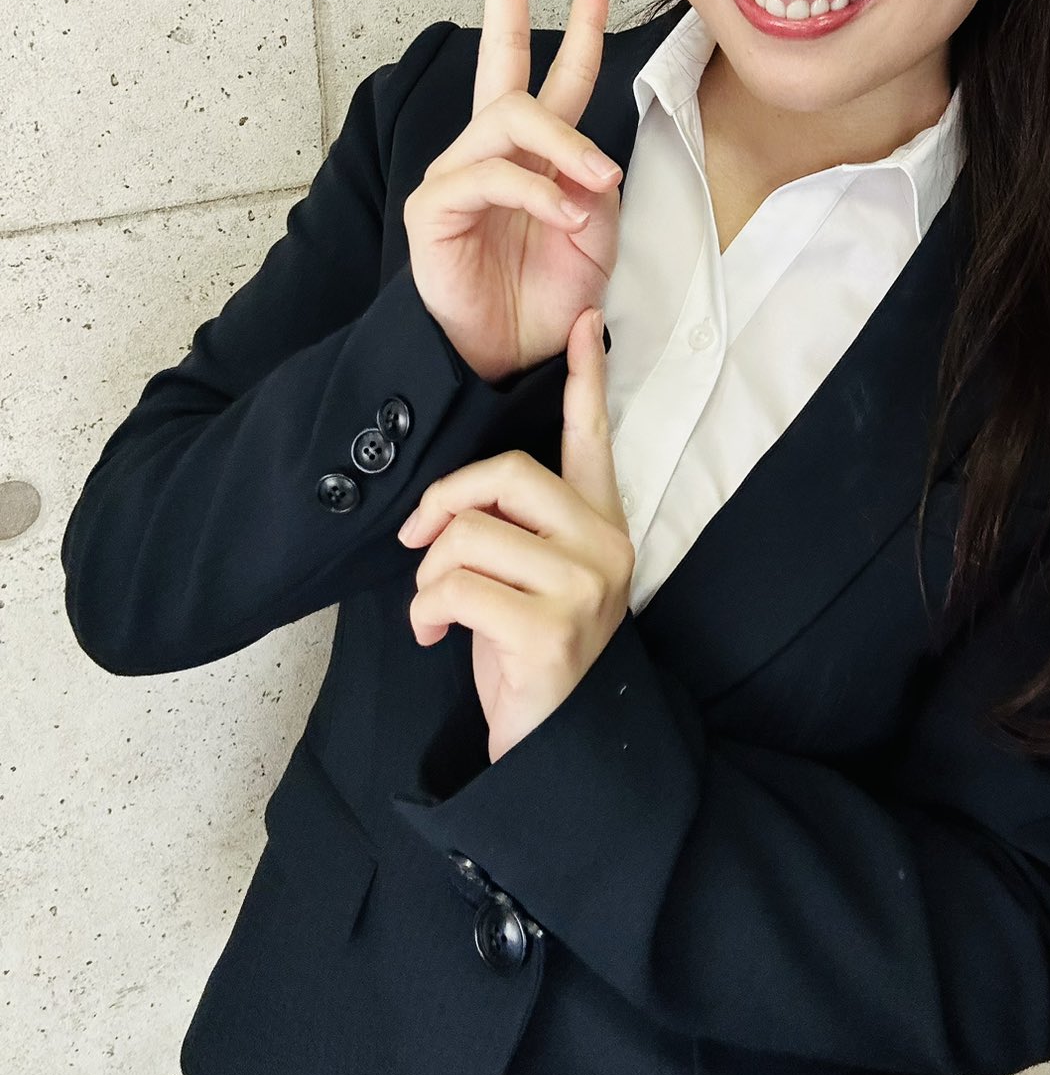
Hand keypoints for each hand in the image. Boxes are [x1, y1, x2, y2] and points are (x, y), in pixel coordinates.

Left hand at [394, 304, 632, 761]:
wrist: (557, 750)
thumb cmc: (532, 658)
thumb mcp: (532, 581)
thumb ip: (515, 528)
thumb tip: (456, 498)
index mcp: (601, 524)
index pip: (594, 437)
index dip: (586, 378)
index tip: (583, 323)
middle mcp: (603, 546)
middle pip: (506, 473)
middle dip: (444, 502)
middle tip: (421, 540)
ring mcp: (582, 586)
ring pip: (469, 532)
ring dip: (428, 570)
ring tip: (435, 607)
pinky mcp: (549, 628)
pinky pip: (453, 587)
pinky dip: (425, 610)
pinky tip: (435, 635)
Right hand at [402, 0, 624, 384]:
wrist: (507, 359)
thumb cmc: (547, 296)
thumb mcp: (596, 230)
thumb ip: (595, 179)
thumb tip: (592, 151)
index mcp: (536, 150)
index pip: (558, 74)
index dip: (578, 24)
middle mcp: (494, 149)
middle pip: (497, 52)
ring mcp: (460, 173)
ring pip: (512, 118)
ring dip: (564, 145)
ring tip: (592, 184)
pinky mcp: (436, 208)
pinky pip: (492, 174)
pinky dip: (536, 189)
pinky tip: (562, 212)